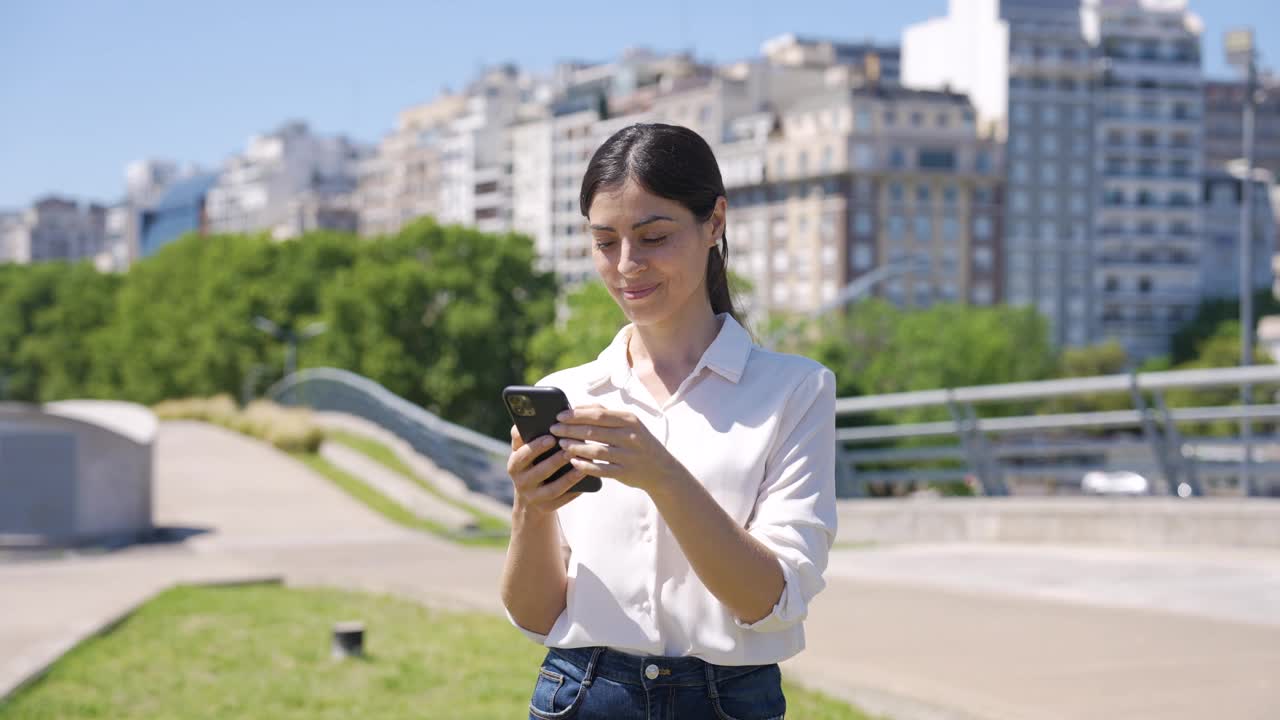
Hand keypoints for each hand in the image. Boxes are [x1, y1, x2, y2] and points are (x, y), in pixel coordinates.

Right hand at [507, 425, 586, 516]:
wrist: (531, 494)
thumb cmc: (533, 462)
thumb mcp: (525, 449)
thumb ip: (525, 434)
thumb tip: (532, 417)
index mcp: (514, 464)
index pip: (522, 455)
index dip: (536, 447)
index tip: (551, 437)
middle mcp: (521, 482)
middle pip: (539, 472)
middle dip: (556, 461)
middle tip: (571, 450)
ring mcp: (533, 497)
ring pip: (553, 488)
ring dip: (569, 477)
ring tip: (583, 465)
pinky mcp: (546, 508)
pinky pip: (563, 500)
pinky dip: (575, 490)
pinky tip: (585, 479)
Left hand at [549, 405, 687, 494]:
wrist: (661, 469)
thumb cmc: (638, 441)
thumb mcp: (629, 423)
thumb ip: (605, 413)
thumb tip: (577, 407)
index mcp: (630, 420)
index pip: (598, 414)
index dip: (576, 414)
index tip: (559, 415)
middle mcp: (631, 436)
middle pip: (594, 431)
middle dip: (570, 430)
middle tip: (553, 429)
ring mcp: (629, 455)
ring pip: (596, 450)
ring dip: (575, 447)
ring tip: (560, 444)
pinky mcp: (625, 472)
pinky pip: (601, 469)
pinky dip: (585, 465)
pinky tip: (573, 462)